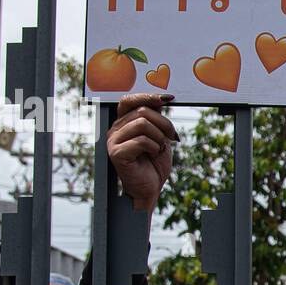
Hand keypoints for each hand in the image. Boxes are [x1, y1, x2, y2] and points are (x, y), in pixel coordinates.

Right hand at [106, 94, 176, 211]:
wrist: (151, 188)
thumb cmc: (154, 163)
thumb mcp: (159, 135)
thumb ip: (156, 118)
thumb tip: (162, 98)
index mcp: (123, 123)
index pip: (129, 100)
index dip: (147, 96)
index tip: (168, 99)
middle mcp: (114, 129)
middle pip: (142, 111)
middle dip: (164, 123)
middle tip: (173, 136)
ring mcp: (113, 141)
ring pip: (142, 124)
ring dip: (160, 137)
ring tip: (160, 149)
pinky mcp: (116, 153)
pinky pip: (141, 140)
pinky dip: (154, 147)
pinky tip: (153, 155)